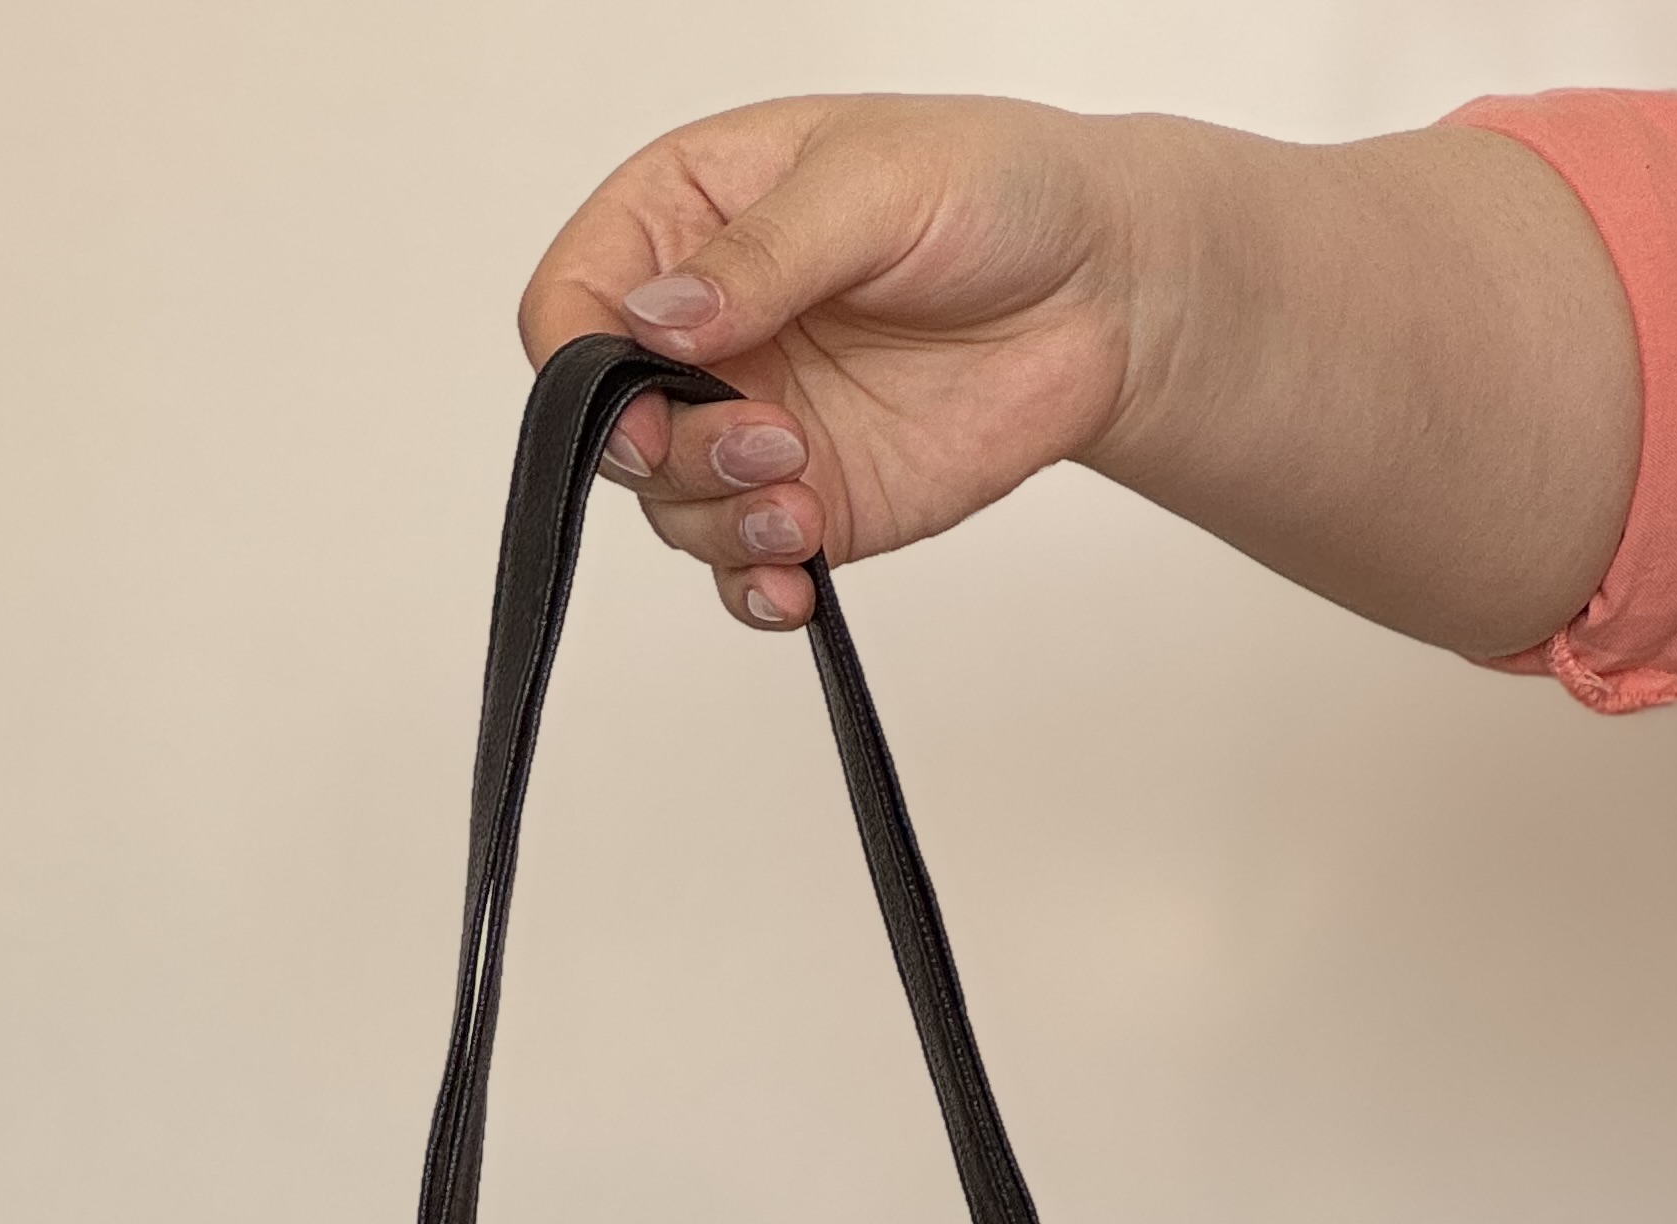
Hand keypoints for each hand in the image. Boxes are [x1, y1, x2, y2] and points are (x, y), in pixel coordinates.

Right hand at [518, 95, 1146, 632]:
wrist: (1104, 287)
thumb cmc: (997, 191)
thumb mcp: (874, 183)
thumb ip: (760, 255)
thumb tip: (656, 318)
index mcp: (688, 218)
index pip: (572, 299)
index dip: (577, 361)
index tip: (637, 396)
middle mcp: (701, 332)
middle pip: (610, 424)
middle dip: (671, 451)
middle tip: (765, 439)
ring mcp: (747, 422)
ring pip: (670, 507)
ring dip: (722, 518)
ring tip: (804, 493)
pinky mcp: (802, 501)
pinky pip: (740, 569)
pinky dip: (754, 588)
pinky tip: (796, 579)